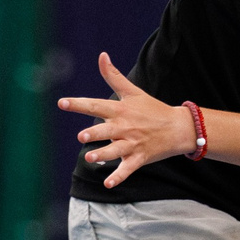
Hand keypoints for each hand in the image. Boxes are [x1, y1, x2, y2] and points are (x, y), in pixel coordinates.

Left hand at [57, 52, 197, 188]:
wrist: (178, 128)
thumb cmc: (151, 109)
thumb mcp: (133, 91)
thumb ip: (113, 75)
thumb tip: (102, 55)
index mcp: (120, 110)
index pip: (96, 105)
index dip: (78, 104)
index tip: (61, 103)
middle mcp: (124, 127)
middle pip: (106, 130)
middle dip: (94, 134)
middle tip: (82, 137)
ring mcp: (132, 144)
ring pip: (115, 151)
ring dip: (103, 154)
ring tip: (90, 158)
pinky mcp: (138, 158)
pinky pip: (126, 169)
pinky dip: (118, 177)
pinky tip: (107, 184)